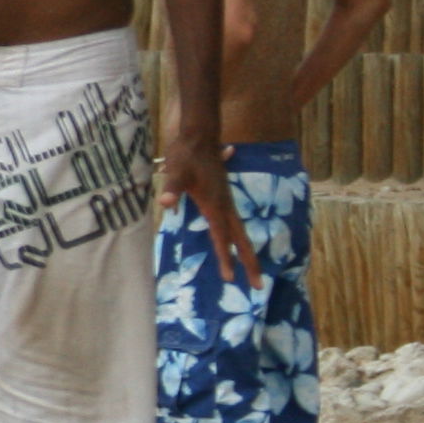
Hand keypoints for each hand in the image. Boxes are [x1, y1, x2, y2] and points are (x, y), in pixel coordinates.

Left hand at [163, 133, 247, 282]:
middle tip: (259, 287)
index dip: (226, 258)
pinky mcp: (222, 196)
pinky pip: (233, 223)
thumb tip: (165, 202)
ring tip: (252, 271)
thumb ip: (171, 188)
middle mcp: (225, 206)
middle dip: (249, 263)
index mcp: (216, 205)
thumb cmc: (187, 155)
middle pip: (241, 239)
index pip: (223, 238)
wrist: (199, 135)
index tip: (231, 279)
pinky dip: (237, 237)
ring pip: (239, 231)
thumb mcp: (176, 172)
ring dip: (246, 251)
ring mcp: (226, 201)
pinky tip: (235, 241)